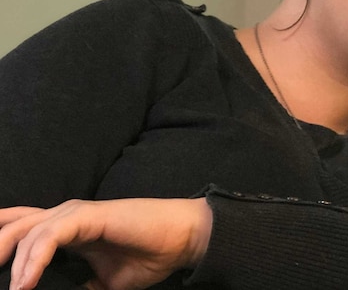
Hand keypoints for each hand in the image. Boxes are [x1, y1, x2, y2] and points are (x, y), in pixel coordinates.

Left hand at [0, 198, 212, 289]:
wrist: (182, 241)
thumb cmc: (150, 256)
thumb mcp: (105, 283)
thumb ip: (79, 286)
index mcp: (67, 229)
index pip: (21, 229)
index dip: (0, 247)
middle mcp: (67, 216)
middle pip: (14, 226)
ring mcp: (77, 213)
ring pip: (27, 231)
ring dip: (13, 262)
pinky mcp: (90, 215)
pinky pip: (51, 234)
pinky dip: (35, 258)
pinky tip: (28, 280)